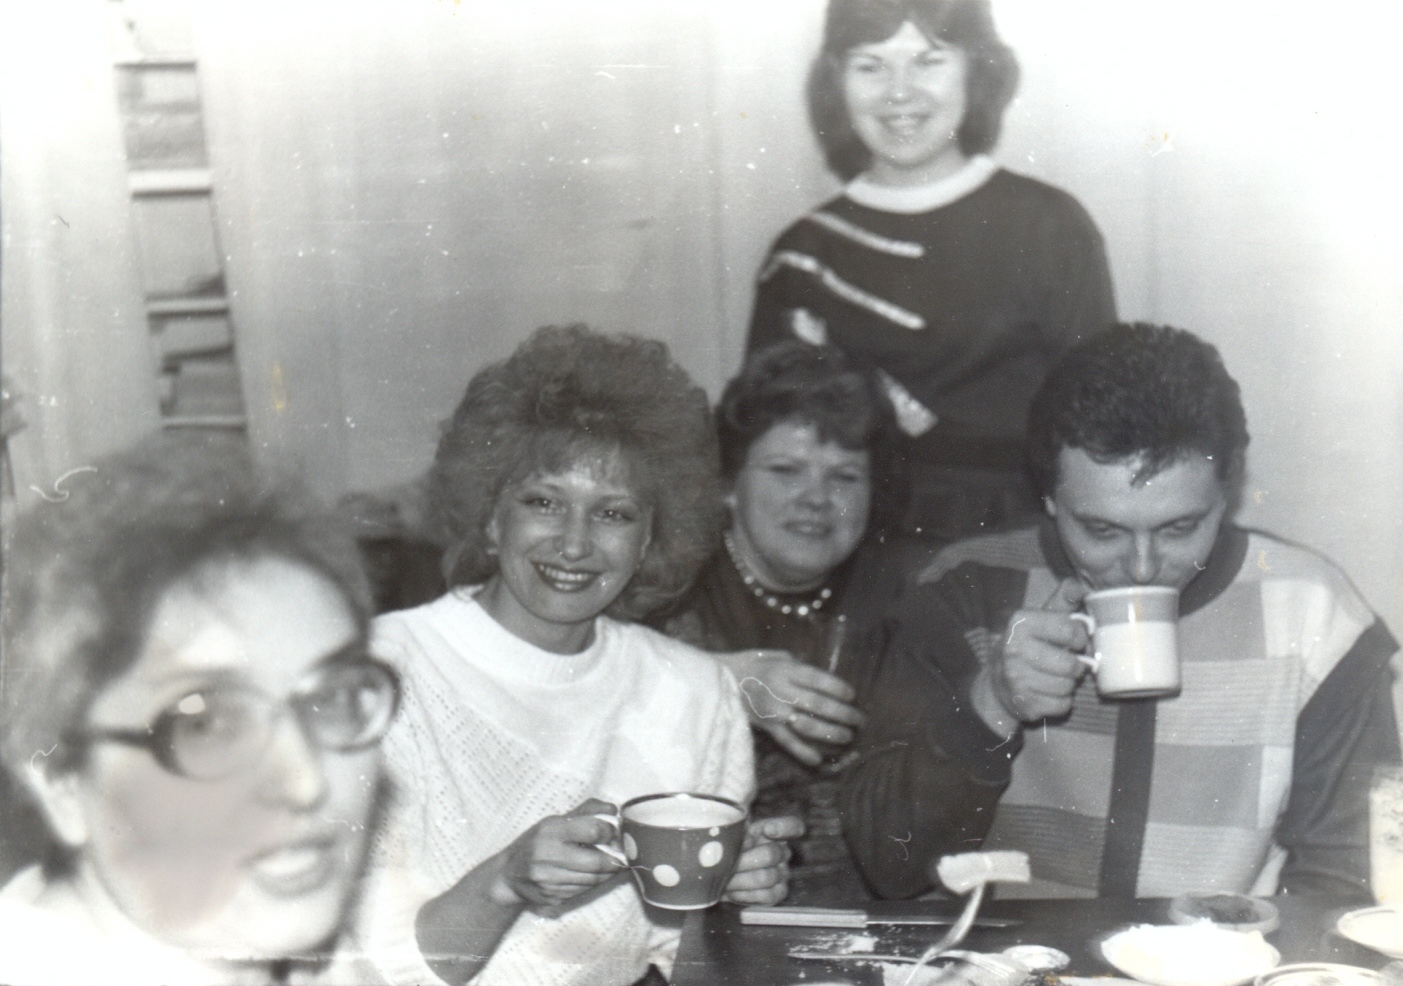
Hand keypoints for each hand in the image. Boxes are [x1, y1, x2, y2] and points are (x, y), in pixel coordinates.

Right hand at [490, 799, 624, 909]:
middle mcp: (547, 855)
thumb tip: (613, 809)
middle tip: (621, 856)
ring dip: (607, 873)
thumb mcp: (556, 820)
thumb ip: (587, 811)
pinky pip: (583, 891)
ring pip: (593, 880)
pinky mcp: (552, 897)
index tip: (612, 833)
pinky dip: (593, 883)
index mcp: (550, 830)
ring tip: (609, 865)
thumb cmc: (537, 842)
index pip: (592, 831)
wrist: (509, 875)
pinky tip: (590, 875)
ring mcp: (549, 880)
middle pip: (596, 861)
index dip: (609, 832)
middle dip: (615, 860)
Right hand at [723, 649, 865, 767]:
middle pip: (819, 704)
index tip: (853, 695)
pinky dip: (803, 753)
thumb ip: (797, 665)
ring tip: (848, 737)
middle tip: (860, 720)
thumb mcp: (775, 656)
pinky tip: (819, 760)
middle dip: (844, 714)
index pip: (819, 680)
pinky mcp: (766, 727)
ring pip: (808, 725)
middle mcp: (781, 690)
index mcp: (785, 669)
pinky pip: (787, 742)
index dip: (839, 688)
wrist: (720, 679)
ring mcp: (774, 710)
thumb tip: (821, 677)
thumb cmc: (752, 664)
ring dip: (831, 733)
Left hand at [723, 815, 802, 905]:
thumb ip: (737, 832)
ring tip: (725, 879)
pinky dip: (745, 894)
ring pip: (766, 877)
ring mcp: (783, 873)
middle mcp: (782, 852)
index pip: (793, 826)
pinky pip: (766, 895)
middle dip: (743, 861)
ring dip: (741, 879)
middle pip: (770, 855)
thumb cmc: (725, 850)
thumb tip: (744, 841)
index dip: (784, 827)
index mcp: (772, 831)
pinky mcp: (778, 893)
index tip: (767, 830)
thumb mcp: (729, 836)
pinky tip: (732, 890)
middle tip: (725, 865)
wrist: (719, 874)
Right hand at [976, 578, 1090, 728]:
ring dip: (1068, 684)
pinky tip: (1047, 692)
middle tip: (1065, 663)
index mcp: (1021, 623)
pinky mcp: (1023, 704)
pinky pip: (1062, 705)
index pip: (1072, 631)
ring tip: (1054, 677)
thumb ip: (1061, 602)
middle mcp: (1014, 650)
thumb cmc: (1026, 646)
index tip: (1074, 640)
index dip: (1080, 638)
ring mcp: (1016, 679)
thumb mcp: (1039, 619)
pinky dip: (1061, 701)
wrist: (996, 683)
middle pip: (1071, 665)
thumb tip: (1077, 586)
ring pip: (1068, 686)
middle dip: (1075, 666)